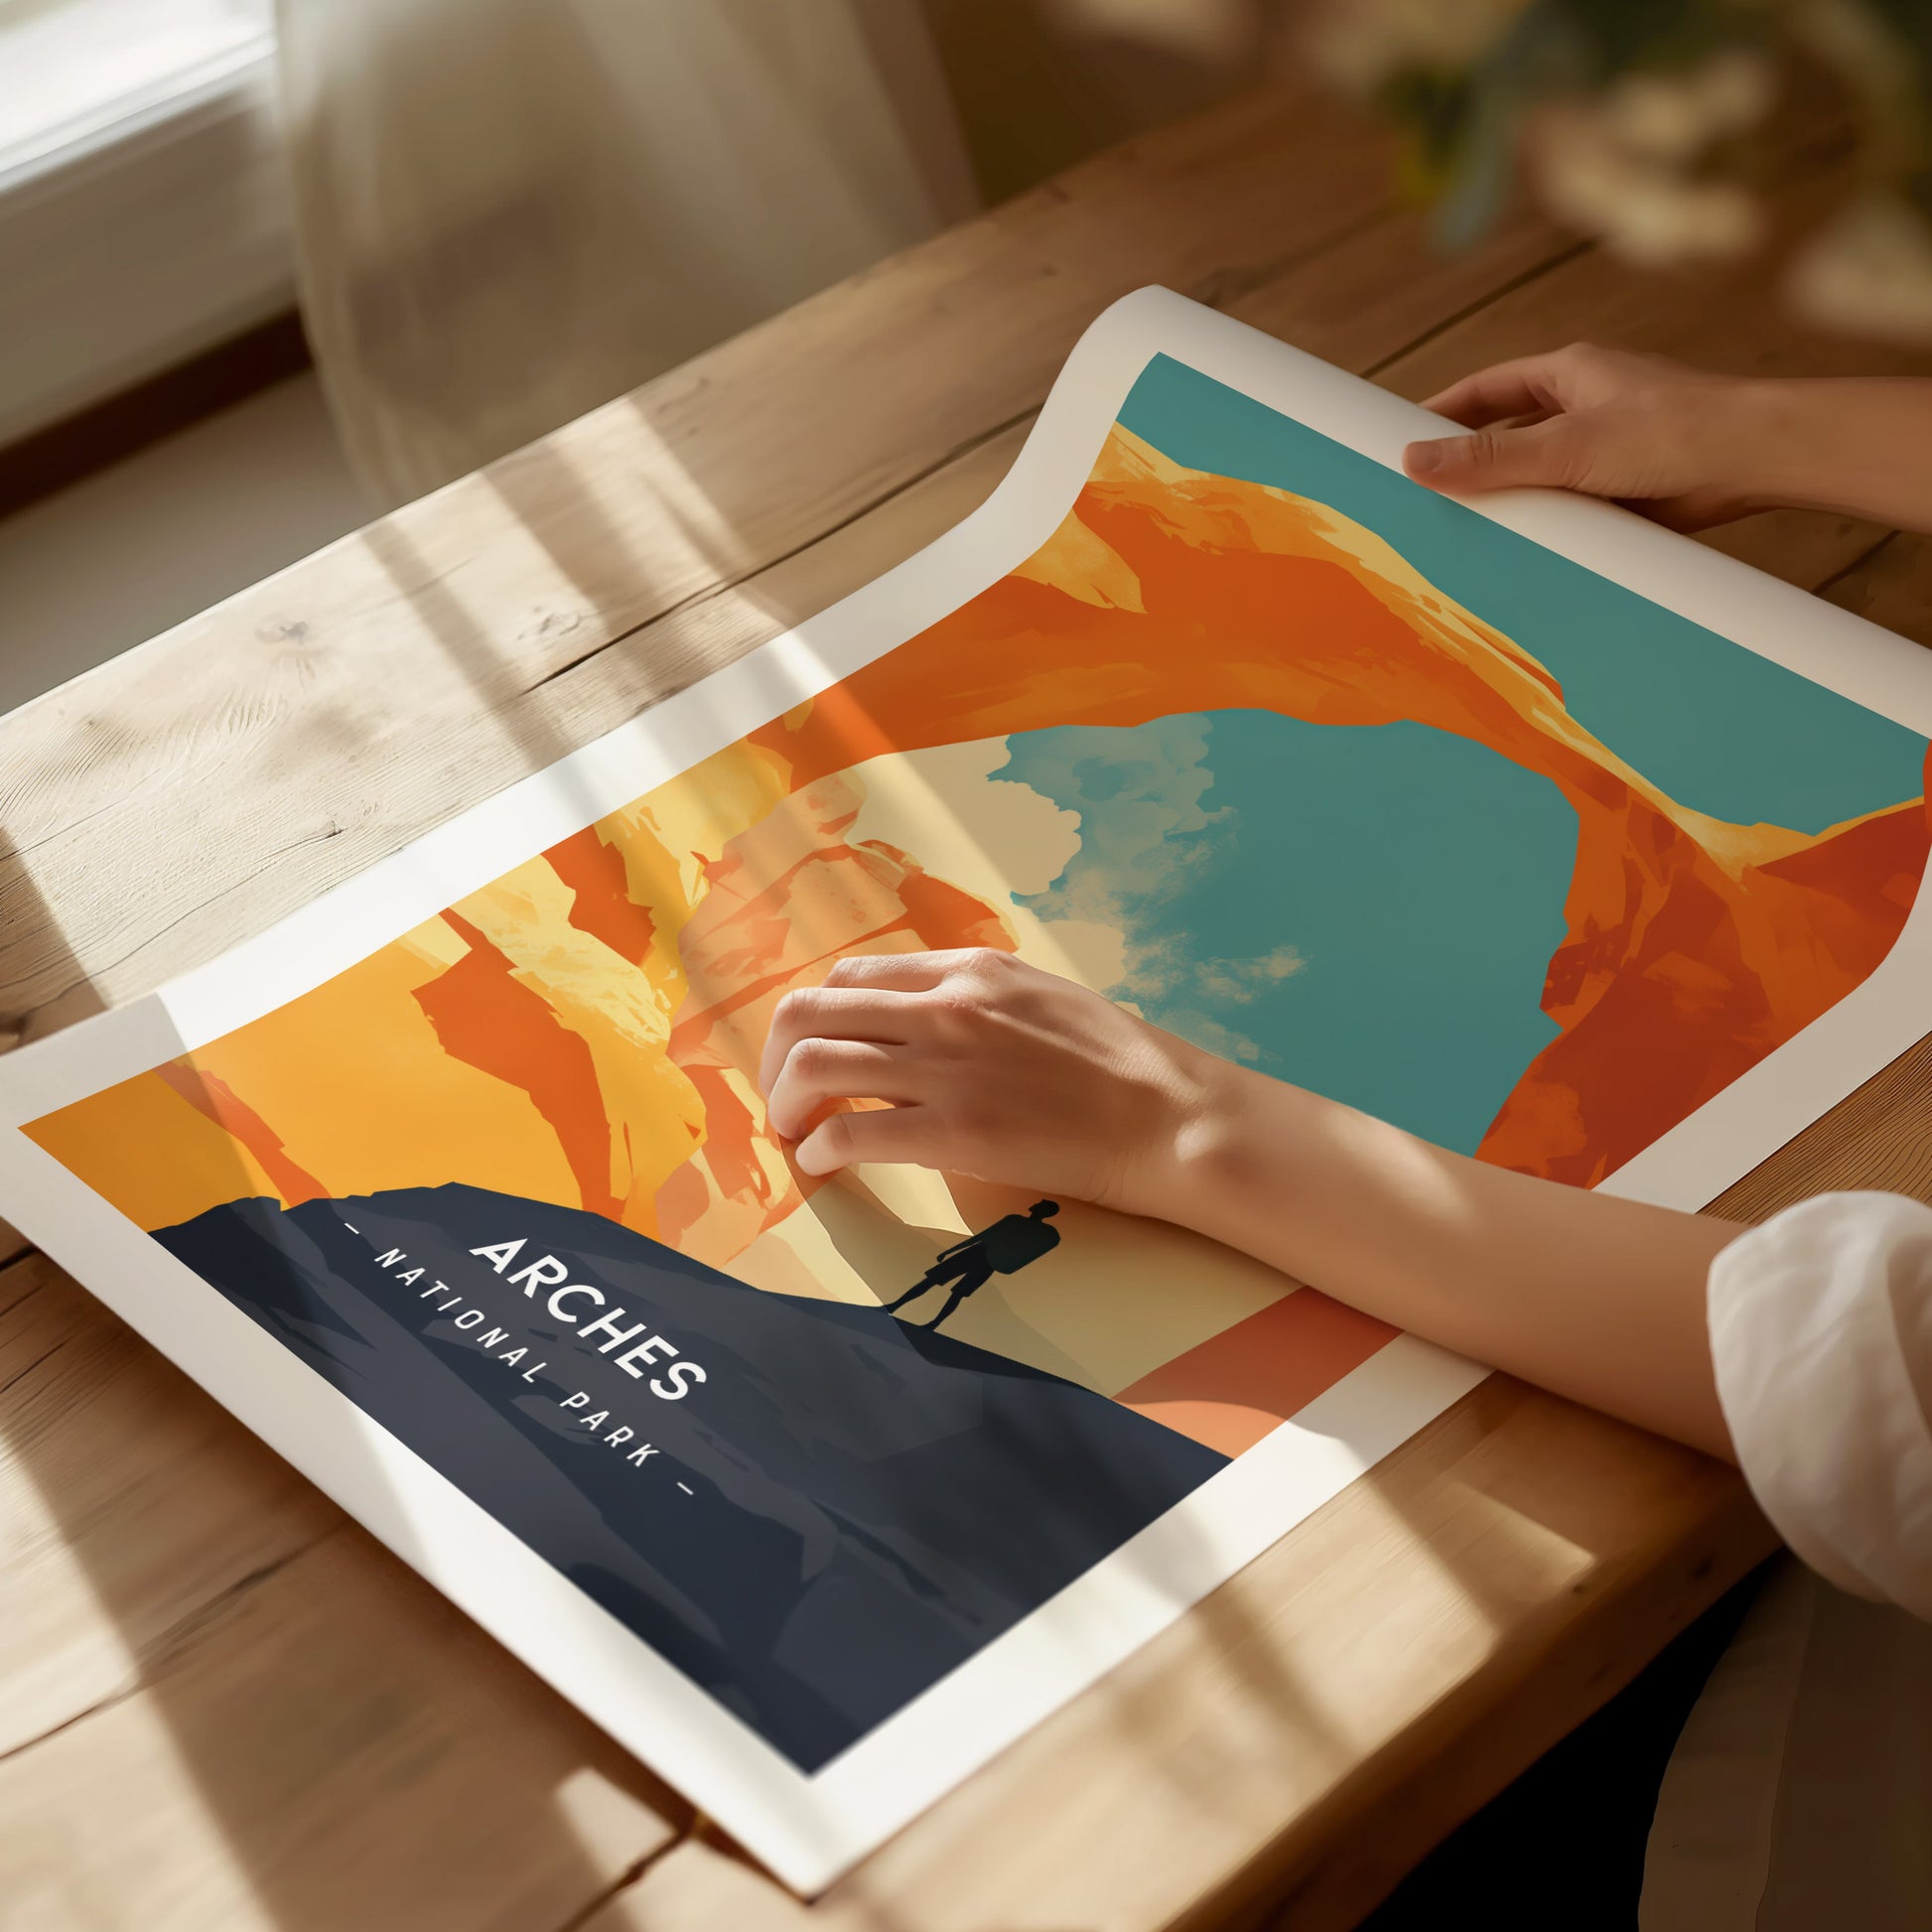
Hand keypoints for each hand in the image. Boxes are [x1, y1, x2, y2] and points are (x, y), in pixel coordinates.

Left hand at [758, 948, 1215, 1210]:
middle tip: (783, 1097)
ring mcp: (945, 1067)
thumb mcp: (1039, 996)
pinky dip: (819, 1150)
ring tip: (794, 1134)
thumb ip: (974, 998)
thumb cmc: (1117, 1063)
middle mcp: (943, 1006)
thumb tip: (920, 1017)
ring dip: (785, 1103)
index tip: (812, 1053)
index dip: (816, 1017)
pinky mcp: (953, 1131)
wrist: (1167, 1115)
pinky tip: (823, 1166)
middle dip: (776, 1057)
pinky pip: (849, 1131)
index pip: (852, 975)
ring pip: (814, 1064)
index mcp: (966, 969)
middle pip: (811, 1011)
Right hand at [1402, 342, 1766, 529]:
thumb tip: (1414, 461)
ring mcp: (1608, 449)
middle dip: (1471, 464)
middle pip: (1509, 434)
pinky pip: (1572, 508)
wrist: (1757, 461)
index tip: (1401, 440)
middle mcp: (1587, 406)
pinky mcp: (1628, 489)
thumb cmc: (1673, 431)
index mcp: (1570, 373)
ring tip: (1466, 535)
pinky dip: (1549, 528)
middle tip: (1424, 497)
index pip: (1486, 390)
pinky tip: (1526, 554)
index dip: (1442, 413)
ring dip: (1512, 501)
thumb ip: (1490, 458)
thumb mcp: (1566, 446)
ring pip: (1540, 475)